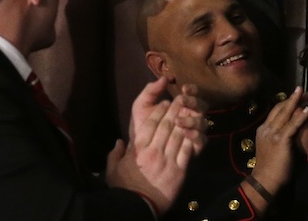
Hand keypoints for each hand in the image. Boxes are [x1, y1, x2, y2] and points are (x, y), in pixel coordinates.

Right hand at [107, 81, 207, 214]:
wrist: (137, 208)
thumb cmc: (124, 188)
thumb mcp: (112, 171)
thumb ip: (115, 155)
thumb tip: (118, 141)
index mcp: (138, 149)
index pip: (150, 124)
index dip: (159, 111)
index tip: (165, 102)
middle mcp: (154, 151)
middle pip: (166, 125)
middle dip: (174, 110)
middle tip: (181, 99)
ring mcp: (168, 160)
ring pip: (178, 134)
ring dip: (185, 120)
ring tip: (190, 109)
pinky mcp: (180, 170)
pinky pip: (187, 150)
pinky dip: (192, 138)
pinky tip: (195, 130)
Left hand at [129, 78, 206, 154]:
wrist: (139, 152)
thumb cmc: (143, 127)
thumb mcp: (141, 107)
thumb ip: (150, 91)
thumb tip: (165, 78)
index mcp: (183, 106)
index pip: (194, 94)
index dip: (193, 89)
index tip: (183, 88)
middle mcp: (192, 117)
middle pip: (202, 106)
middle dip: (193, 102)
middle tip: (181, 101)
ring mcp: (195, 131)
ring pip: (203, 123)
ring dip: (192, 120)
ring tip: (177, 120)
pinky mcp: (195, 147)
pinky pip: (202, 140)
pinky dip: (195, 135)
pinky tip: (184, 133)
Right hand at [248, 87, 307, 199]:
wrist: (264, 180)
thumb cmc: (270, 166)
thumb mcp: (270, 146)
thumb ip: (277, 135)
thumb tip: (289, 127)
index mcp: (263, 129)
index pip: (275, 111)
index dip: (286, 102)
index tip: (296, 96)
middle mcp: (266, 129)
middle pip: (280, 109)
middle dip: (292, 99)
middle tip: (302, 90)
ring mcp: (272, 134)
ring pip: (286, 114)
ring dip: (297, 103)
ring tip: (306, 95)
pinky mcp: (280, 140)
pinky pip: (292, 125)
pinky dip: (300, 117)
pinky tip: (307, 110)